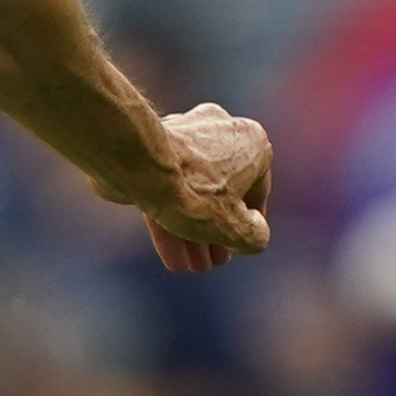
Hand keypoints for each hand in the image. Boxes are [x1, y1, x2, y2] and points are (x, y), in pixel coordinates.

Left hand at [118, 103, 271, 273]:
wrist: (138, 164)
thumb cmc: (193, 191)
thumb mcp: (235, 228)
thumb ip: (254, 235)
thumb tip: (255, 234)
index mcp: (252, 140)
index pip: (257, 192)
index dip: (248, 226)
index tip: (237, 248)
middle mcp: (222, 129)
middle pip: (222, 192)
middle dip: (215, 233)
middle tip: (210, 263)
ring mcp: (187, 134)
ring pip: (193, 191)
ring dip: (192, 232)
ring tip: (189, 266)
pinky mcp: (155, 148)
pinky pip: (169, 186)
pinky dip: (171, 217)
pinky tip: (171, 255)